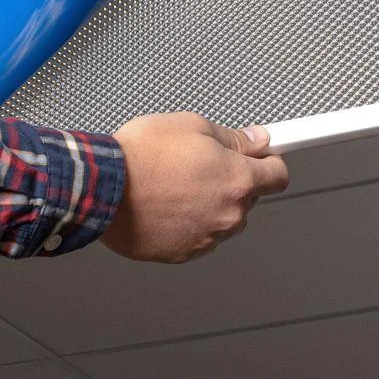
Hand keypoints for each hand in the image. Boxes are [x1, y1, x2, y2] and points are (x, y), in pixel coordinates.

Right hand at [102, 113, 288, 263]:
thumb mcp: (191, 125)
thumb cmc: (140, 155)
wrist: (101, 188)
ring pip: (222, 218)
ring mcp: (206, 237)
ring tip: (175, 184)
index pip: (278, 175)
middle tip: (200, 163)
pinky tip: (165, 204)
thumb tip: (254, 140)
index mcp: (237, 180)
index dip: (269, 161)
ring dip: (209, 204)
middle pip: (248, 198)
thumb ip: (232, 137)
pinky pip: (197, 236)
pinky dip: (188, 222)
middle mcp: (228, 214)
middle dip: (231, 180)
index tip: (264, 156)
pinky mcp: (183, 253)